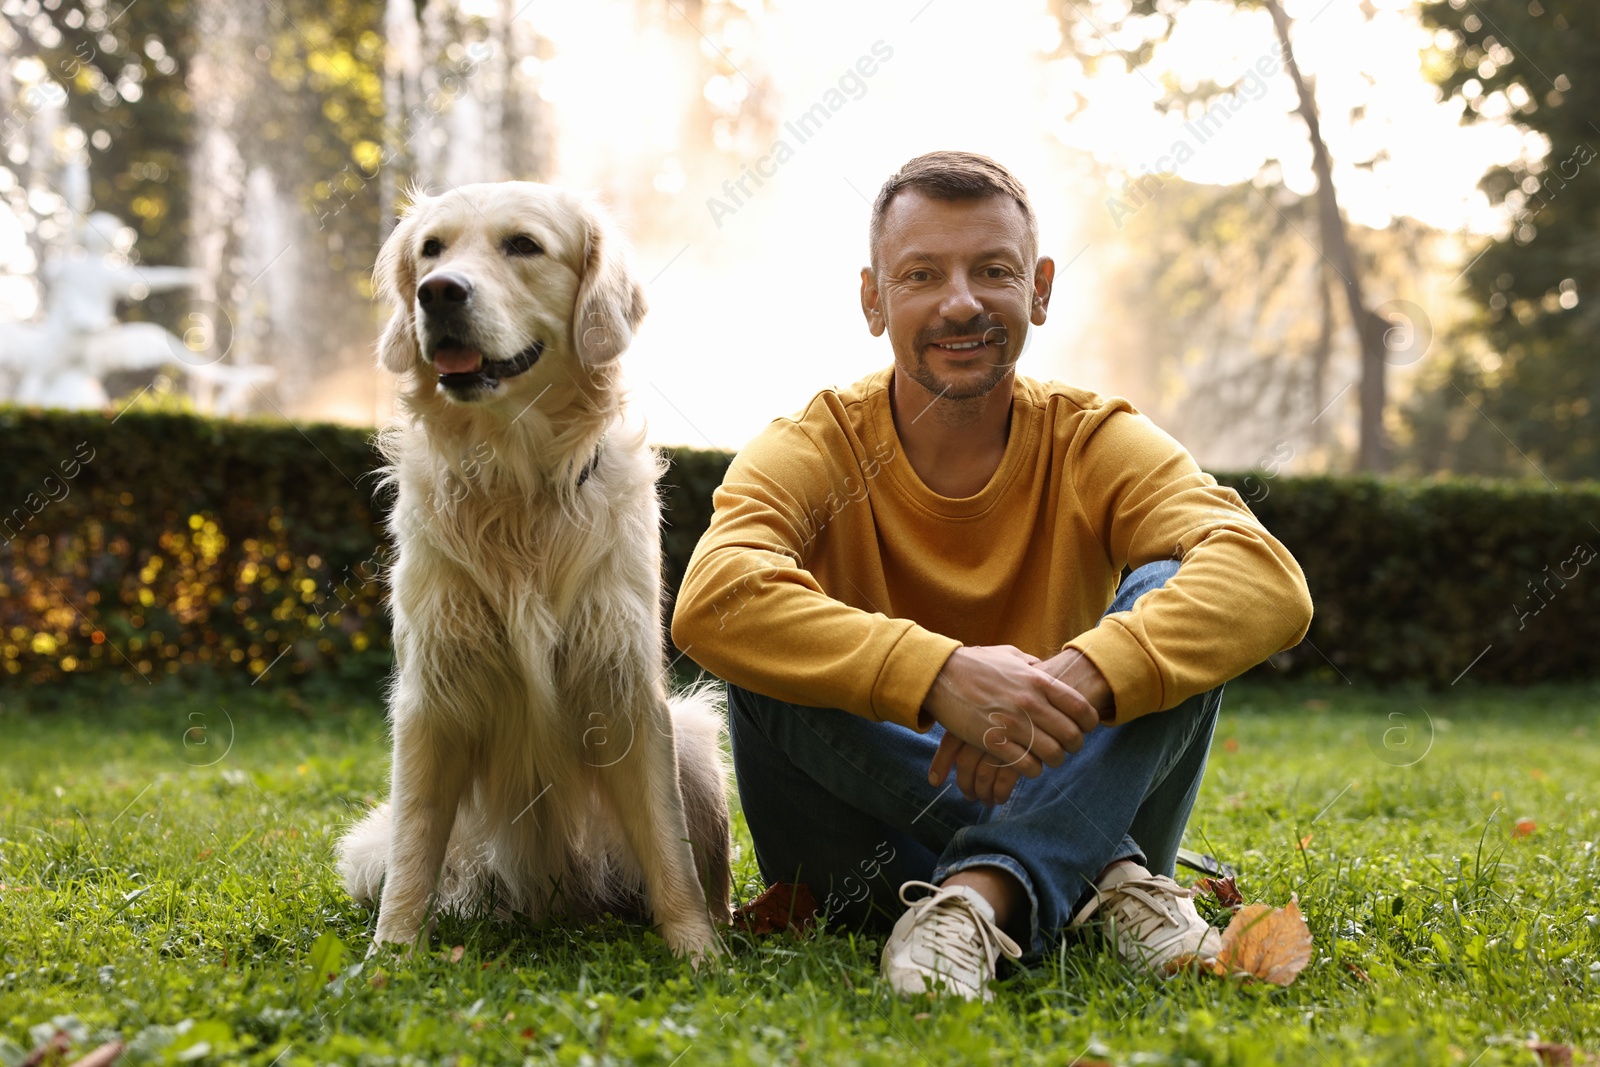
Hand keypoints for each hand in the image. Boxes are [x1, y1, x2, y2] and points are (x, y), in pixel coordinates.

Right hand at [921, 645, 1099, 802]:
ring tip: (1048, 759)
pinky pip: (1026, 766)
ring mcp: (1012, 723)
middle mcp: (1030, 703)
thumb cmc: (974, 664)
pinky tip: (1028, 765)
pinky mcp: (993, 742)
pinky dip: (1032, 770)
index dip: (1089, 723)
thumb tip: (1045, 668)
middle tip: (1068, 748)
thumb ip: (1031, 664)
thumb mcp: (1008, 656)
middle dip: (1074, 746)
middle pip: (1070, 735)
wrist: (939, 675)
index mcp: (1038, 680)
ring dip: (1053, 761)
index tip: (1085, 728)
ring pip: (1052, 754)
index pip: (1080, 708)